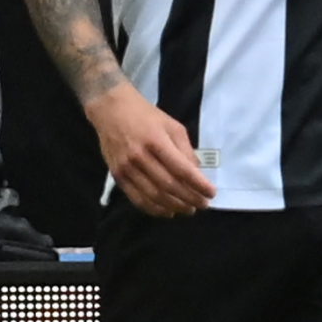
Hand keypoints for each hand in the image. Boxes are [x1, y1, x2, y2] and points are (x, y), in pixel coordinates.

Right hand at [85, 76, 216, 216]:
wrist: (110, 110)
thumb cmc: (145, 115)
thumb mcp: (171, 125)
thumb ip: (184, 149)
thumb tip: (196, 173)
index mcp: (156, 140)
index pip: (181, 169)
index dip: (198, 184)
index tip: (211, 193)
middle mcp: (140, 156)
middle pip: (168, 185)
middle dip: (189, 198)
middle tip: (203, 205)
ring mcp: (126, 168)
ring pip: (153, 195)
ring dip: (174, 206)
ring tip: (188, 210)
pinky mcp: (117, 176)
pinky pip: (137, 199)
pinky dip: (154, 209)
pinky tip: (167, 211)